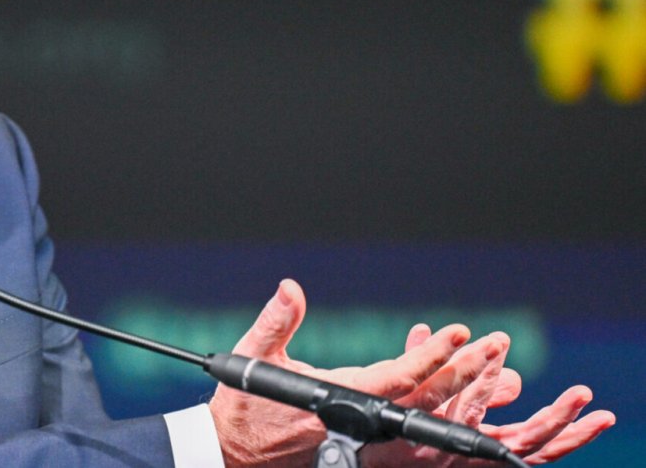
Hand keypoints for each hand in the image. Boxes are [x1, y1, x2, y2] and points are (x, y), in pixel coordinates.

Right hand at [208, 280, 613, 466]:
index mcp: (340, 396)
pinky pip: (414, 417)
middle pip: (424, 396)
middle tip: (496, 345)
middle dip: (464, 370)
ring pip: (425, 409)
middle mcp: (361, 418)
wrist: (238, 451)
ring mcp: (368, 431)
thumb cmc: (245, 405)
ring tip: (500, 368)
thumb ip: (276, 320)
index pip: (399, 376)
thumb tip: (290, 288)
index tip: (461, 333)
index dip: (432, 356)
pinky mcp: (368, 435)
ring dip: (463, 388)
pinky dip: (443, 401)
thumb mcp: (254, 356)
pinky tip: (464, 387)